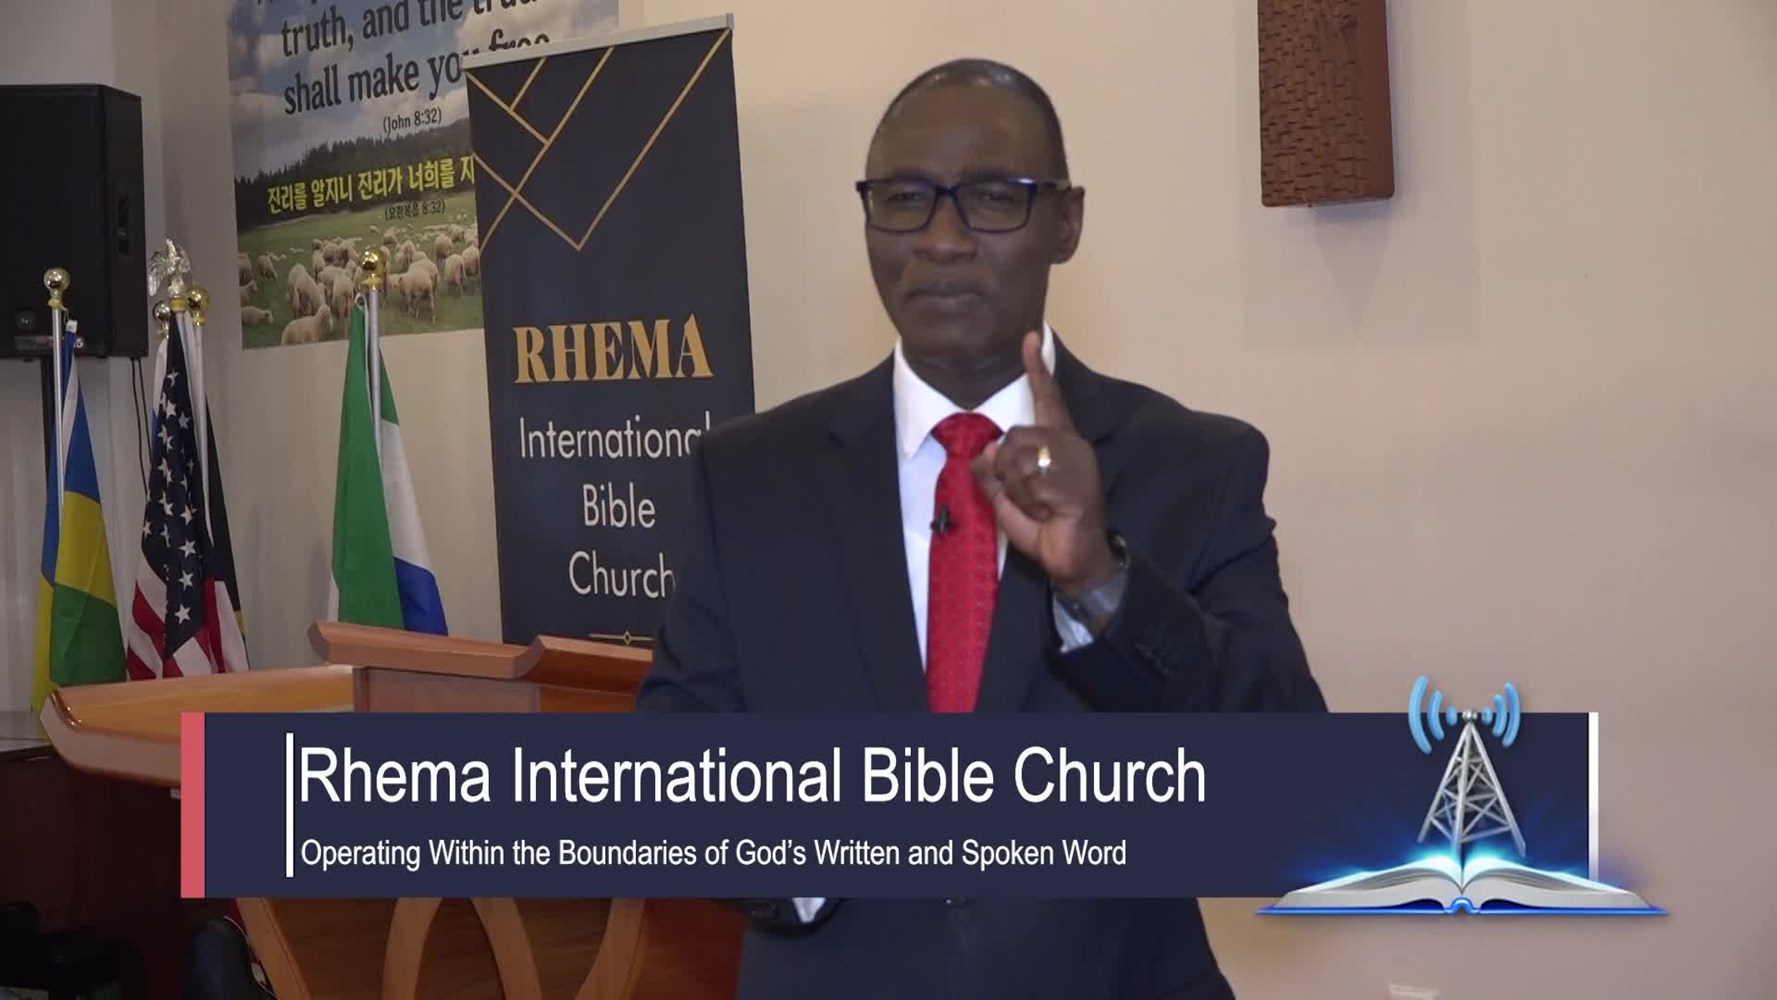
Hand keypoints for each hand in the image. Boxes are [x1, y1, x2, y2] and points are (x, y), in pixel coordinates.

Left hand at [970, 331, 1119, 595]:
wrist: (1077, 560)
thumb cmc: (1046, 528)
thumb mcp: (1008, 499)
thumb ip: (992, 474)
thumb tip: (982, 452)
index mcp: (1058, 442)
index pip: (1047, 398)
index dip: (1036, 369)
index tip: (1029, 337)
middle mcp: (1070, 445)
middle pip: (1014, 436)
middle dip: (1006, 471)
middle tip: (1027, 497)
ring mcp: (1075, 463)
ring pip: (1018, 458)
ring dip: (1017, 489)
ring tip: (1039, 507)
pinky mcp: (1075, 484)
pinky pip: (1031, 481)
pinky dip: (1029, 502)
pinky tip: (1048, 513)